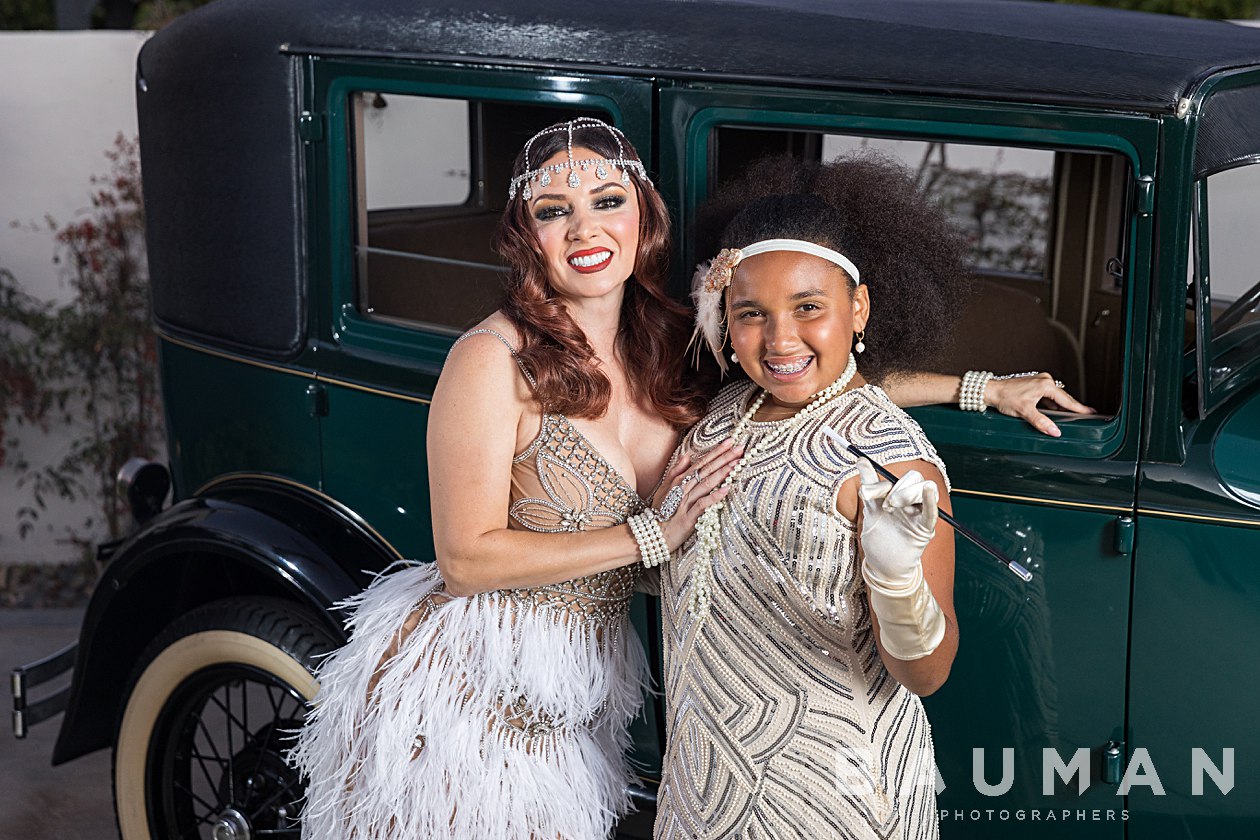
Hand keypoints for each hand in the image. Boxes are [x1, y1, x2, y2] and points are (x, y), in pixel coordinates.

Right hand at [651, 440, 742, 550]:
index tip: (730, 441)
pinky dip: (714, 496)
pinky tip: (726, 489)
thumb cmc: (660, 512)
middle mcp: (683, 488)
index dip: (716, 451)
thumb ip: (675, 472)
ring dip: (722, 473)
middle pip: (706, 469)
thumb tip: (686, 455)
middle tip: (740, 448)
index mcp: (679, 480)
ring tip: (736, 464)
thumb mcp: (664, 489)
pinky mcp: (688, 517)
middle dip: (724, 458)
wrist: (651, 534)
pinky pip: (703, 504)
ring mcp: (686, 502)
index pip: (701, 462)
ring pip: (706, 483)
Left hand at [856, 459, 937, 587]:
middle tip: (884, 503)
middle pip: (913, 479)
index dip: (880, 482)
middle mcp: (910, 502)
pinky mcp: (923, 529)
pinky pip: (931, 512)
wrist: (882, 566)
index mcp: (897, 495)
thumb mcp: (870, 509)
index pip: (896, 478)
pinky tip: (928, 490)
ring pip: (923, 491)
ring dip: (906, 493)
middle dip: (896, 486)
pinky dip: (931, 500)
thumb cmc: (878, 537)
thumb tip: (861, 459)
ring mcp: (918, 514)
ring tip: (891, 507)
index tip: (865, 494)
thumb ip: (869, 486)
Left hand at [986, 373, 1094, 437]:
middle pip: (1063, 398)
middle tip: (1086, 414)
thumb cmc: (1005, 397)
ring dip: (1060, 407)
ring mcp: (1039, 381)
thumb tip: (1055, 431)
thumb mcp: (1025, 412)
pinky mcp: (1034, 385)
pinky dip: (1051, 404)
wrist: (991, 391)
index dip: (1079, 408)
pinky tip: (1054, 412)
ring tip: (1072, 416)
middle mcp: (1044, 380)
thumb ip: (1041, 422)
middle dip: (1072, 407)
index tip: (1090, 412)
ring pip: (1055, 397)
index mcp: (1045, 385)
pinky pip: (1048, 396)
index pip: (1066, 400)